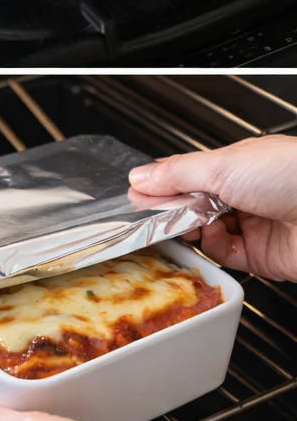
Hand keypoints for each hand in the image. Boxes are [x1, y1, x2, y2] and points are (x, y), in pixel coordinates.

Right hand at [129, 135, 296, 280]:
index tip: (140, 196)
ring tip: (188, 225)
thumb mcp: (221, 166)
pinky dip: (213, 249)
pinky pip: (224, 255)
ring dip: (192, 231)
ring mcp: (253, 224)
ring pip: (205, 232)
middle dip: (174, 211)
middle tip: (158, 213)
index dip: (162, 185)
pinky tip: (212, 238)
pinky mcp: (261, 255)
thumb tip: (139, 178)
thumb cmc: (294, 174)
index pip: (186, 175)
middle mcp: (243, 193)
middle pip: (192, 205)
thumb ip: (175, 174)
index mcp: (234, 165)